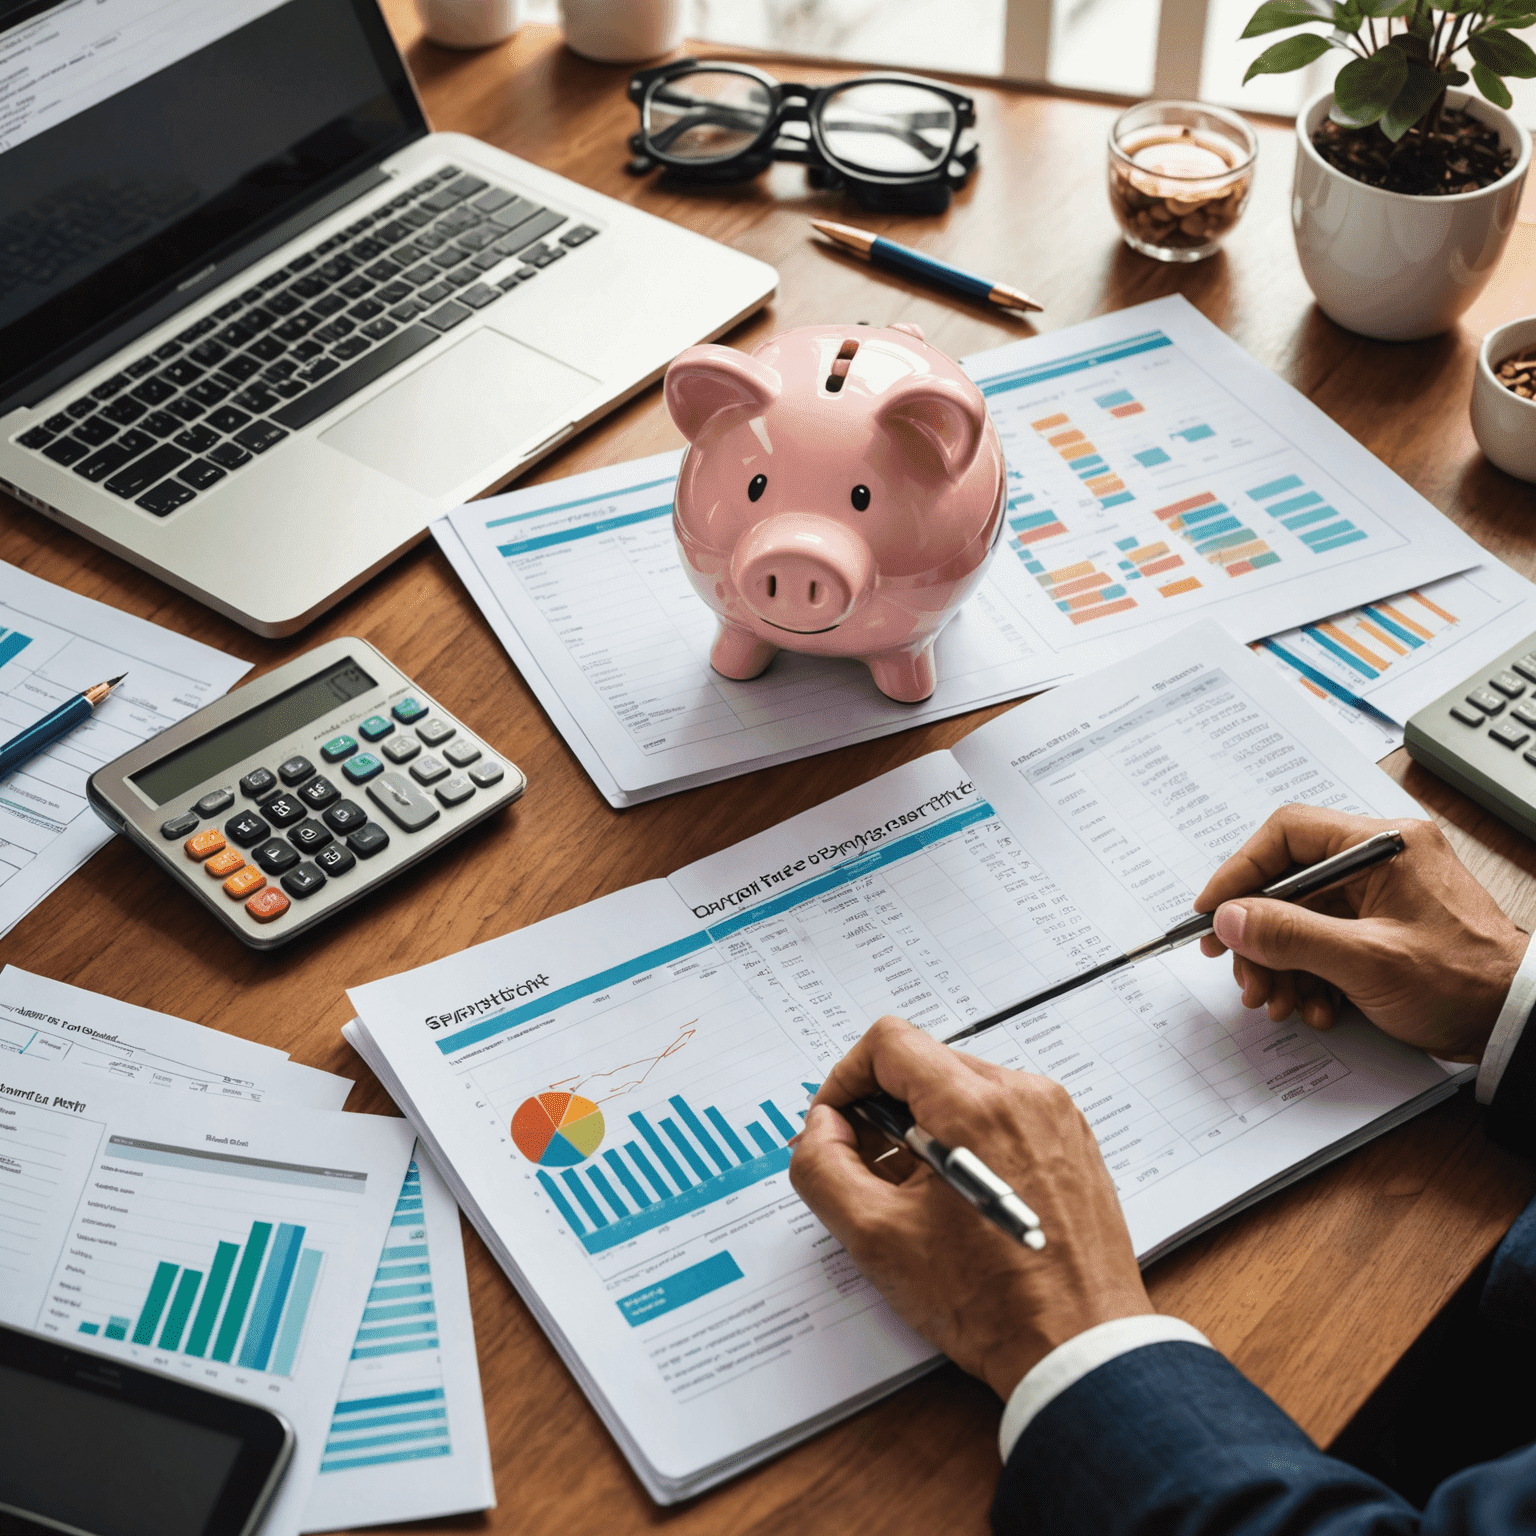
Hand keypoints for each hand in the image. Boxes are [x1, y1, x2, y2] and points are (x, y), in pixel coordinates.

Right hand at [789, 1017, 1151, 1401]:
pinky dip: (968, 1140)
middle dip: (883, 1109)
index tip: (836, 1124)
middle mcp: (1024, 1096)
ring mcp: (1055, 1116)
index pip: (889, 1043)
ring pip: (963, 1088)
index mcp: (977, 1107)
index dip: (845, 1079)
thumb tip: (823, 1128)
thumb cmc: (992, 1305)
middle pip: (926, 1063)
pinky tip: (959, 1200)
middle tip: (870, 1171)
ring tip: (917, 1196)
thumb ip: (824, 1167)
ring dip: (926, 1126)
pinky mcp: (1071, 1140)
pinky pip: (1003, 1114)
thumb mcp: (876, 1239)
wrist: (1080, 1349)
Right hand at [1194, 805, 1526, 1060]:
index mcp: (1384, 845)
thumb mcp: (1367, 960)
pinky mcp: (1383, 930)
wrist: (1519, 1023)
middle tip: (1240, 969)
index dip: (1241, 871)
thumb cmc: (1466, 983)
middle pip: (1289, 882)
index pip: (1288, 834)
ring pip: (1301, 918)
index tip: (1213, 910)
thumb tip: (1230, 917)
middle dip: (1259, 934)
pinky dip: (1308, 975)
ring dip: (1280, 963)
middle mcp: (1381, 862)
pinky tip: (1313, 1005)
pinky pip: (1325, 942)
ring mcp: (1382, 897)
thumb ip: (1291, 934)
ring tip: (1276, 1000)